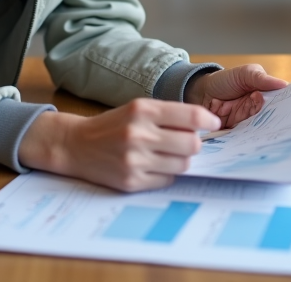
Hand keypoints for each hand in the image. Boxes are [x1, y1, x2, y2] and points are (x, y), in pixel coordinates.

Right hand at [18, 100, 218, 191]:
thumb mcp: (136, 109)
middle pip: (191, 144)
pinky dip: (165, 174)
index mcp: (142, 110)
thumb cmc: (111, 125)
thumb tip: (204, 125)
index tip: (214, 124)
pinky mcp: (131, 181)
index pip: (190, 115)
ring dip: (180, 160)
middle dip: (194, 143)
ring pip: (183, 165)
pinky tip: (152, 166)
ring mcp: (135, 160)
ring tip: (166, 154)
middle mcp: (138, 134)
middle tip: (185, 141)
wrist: (75, 145)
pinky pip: (167, 180)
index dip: (208, 120)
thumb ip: (167, 115)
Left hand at [184, 65, 287, 128]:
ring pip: (260, 128)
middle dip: (276, 120)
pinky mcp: (238, 132)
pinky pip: (246, 136)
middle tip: (279, 121)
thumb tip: (284, 84)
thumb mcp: (245, 74)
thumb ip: (262, 79)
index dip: (286, 106)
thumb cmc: (224, 80)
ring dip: (262, 129)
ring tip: (264, 128)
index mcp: (264, 94)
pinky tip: (251, 138)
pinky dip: (248, 138)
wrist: (200, 93)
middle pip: (272, 117)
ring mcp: (248, 121)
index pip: (280, 102)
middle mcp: (259, 109)